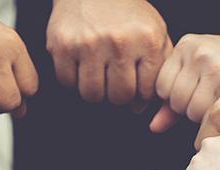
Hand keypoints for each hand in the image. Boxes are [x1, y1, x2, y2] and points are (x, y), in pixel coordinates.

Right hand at [46, 0, 171, 108]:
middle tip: (113, 76)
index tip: (134, 79)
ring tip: (97, 70)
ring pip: (91, 94)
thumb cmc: (126, 12)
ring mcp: (88, 44)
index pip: (146, 91)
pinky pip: (67, 82)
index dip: (139, 91)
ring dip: (94, 88)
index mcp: (146, 39)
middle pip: (118, 97)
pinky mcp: (63, 45)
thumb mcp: (154, 32)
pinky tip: (79, 61)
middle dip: (116, 93)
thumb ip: (157, 70)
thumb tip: (138, 107)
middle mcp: (118, 42)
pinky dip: (72, 77)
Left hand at [150, 30, 219, 132]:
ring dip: (206, 119)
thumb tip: (153, 126)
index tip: (202, 96)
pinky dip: (217, 126)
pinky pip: (205, 121)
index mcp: (187, 45)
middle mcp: (197, 52)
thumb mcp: (207, 76)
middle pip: (175, 102)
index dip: (180, 100)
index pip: (162, 88)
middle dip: (193, 110)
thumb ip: (175, 101)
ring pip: (190, 113)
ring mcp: (213, 65)